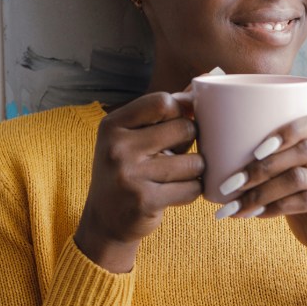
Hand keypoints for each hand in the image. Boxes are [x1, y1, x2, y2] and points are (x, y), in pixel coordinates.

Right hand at [75, 92, 204, 272]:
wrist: (105, 220)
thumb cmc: (127, 171)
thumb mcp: (131, 137)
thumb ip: (162, 113)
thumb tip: (201, 85)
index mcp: (113, 125)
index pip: (163, 102)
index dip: (181, 112)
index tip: (178, 125)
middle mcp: (118, 147)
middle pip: (184, 129)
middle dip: (190, 143)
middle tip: (176, 155)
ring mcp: (130, 174)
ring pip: (194, 162)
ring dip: (194, 171)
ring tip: (176, 176)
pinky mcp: (145, 201)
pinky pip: (192, 188)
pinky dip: (191, 191)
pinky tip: (175, 193)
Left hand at [216, 113, 306, 290]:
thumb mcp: (299, 186)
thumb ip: (282, 168)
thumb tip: (227, 158)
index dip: (288, 130)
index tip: (254, 150)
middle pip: (303, 150)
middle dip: (261, 167)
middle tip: (230, 183)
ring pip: (300, 177)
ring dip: (262, 191)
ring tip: (237, 205)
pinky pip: (306, 202)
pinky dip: (275, 207)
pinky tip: (257, 214)